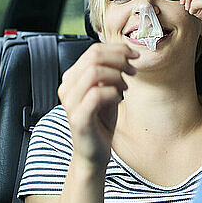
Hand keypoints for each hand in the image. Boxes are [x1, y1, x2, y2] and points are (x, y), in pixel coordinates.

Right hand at [58, 43, 137, 169]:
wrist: (93, 153)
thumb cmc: (100, 122)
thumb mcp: (107, 90)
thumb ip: (110, 72)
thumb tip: (124, 54)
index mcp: (72, 78)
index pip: (92, 50)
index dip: (117, 49)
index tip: (133, 55)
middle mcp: (67, 87)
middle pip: (93, 57)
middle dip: (118, 59)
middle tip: (132, 69)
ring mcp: (71, 103)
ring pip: (94, 72)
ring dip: (116, 75)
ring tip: (126, 85)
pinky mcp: (78, 118)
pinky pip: (96, 95)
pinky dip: (112, 92)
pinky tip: (118, 98)